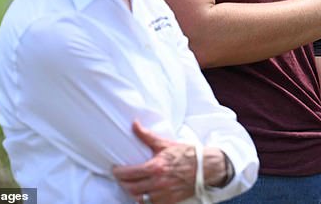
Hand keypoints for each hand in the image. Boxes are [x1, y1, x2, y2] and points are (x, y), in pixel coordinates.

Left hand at [113, 121, 228, 202]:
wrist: (205, 167)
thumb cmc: (186, 154)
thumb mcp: (165, 144)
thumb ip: (147, 136)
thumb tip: (134, 124)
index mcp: (156, 167)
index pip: (129, 174)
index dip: (118, 172)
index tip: (116, 169)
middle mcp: (158, 183)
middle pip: (130, 188)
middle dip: (122, 183)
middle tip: (121, 177)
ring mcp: (163, 194)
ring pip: (138, 198)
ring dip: (132, 192)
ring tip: (131, 185)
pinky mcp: (169, 201)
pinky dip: (144, 199)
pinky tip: (143, 193)